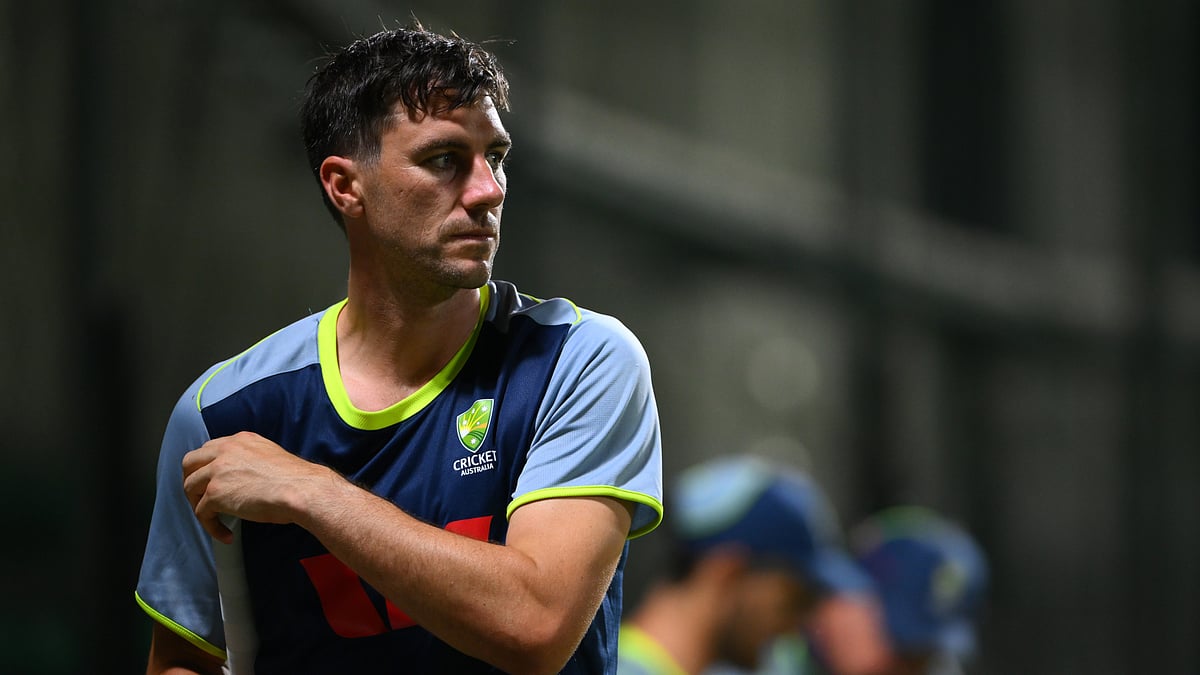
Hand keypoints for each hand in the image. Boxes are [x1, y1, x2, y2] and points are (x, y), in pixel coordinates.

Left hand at [182, 431, 333, 543]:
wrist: (302, 490)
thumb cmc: (295, 480)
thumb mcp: (270, 457)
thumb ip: (250, 461)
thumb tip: (242, 480)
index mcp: (240, 440)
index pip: (209, 449)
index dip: (206, 467)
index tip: (212, 482)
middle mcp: (226, 450)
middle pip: (190, 462)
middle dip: (192, 481)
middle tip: (201, 498)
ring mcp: (218, 471)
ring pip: (189, 487)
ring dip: (198, 505)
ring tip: (214, 519)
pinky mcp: (215, 493)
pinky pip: (201, 512)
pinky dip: (211, 527)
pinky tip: (226, 534)